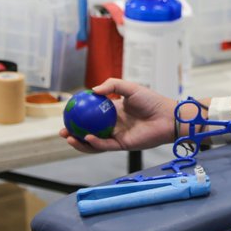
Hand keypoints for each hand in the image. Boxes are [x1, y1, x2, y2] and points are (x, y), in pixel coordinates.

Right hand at [59, 78, 176, 153]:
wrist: (167, 117)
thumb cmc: (152, 100)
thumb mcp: (130, 88)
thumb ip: (112, 85)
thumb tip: (93, 90)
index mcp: (113, 111)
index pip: (91, 115)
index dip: (78, 116)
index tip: (66, 113)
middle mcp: (113, 125)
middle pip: (88, 131)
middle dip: (73, 133)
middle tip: (62, 130)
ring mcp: (117, 136)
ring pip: (94, 142)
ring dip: (80, 142)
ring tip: (68, 137)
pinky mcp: (122, 145)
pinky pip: (105, 146)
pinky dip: (95, 143)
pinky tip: (86, 137)